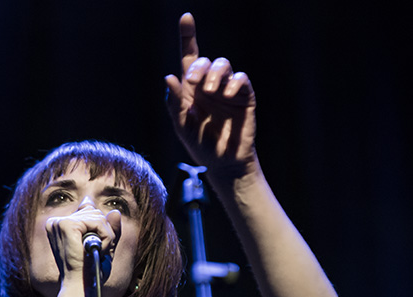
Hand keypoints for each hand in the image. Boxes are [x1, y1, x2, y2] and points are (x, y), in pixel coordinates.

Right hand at [45, 206, 120, 285]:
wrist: (80, 286)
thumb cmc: (90, 272)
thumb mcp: (104, 246)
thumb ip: (109, 228)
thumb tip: (115, 211)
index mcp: (59, 226)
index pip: (88, 211)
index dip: (100, 229)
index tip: (95, 247)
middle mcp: (56, 221)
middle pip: (94, 213)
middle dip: (104, 233)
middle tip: (97, 253)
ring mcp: (60, 222)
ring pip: (98, 217)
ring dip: (106, 238)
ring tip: (97, 253)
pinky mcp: (67, 225)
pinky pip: (99, 222)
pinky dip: (106, 238)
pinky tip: (99, 251)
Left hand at [165, 13, 258, 180]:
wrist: (223, 163)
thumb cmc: (201, 145)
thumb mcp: (182, 126)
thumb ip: (174, 103)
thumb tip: (168, 77)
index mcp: (191, 89)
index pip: (189, 57)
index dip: (188, 36)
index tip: (186, 17)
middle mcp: (209, 85)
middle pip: (204, 60)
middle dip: (197, 66)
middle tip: (192, 82)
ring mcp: (227, 89)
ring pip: (223, 64)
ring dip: (214, 73)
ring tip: (209, 92)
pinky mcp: (244, 97)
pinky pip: (241, 79)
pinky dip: (234, 82)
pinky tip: (226, 94)